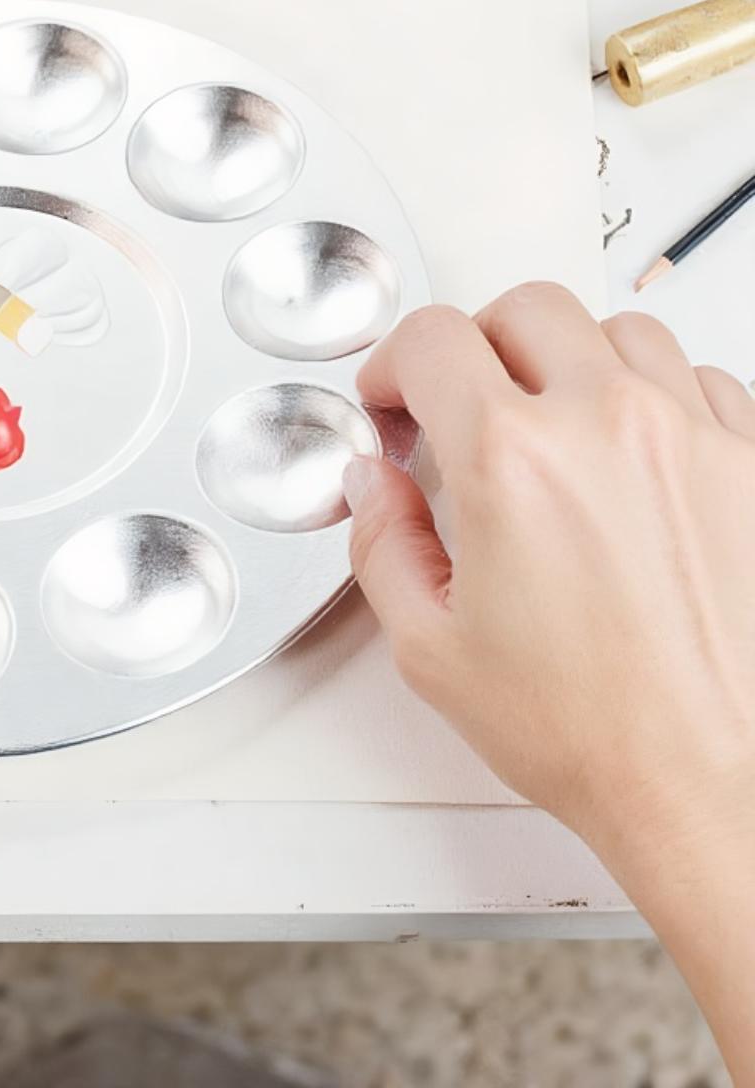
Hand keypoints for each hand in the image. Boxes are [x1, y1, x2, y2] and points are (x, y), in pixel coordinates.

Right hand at [345, 284, 754, 1066]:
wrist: (712, 786)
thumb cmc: (591, 730)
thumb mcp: (429, 647)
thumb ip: (381, 543)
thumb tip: (376, 486)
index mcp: (510, 459)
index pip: (431, 337)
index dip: (393, 363)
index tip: (395, 399)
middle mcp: (605, 426)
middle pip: (524, 308)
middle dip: (474, 346)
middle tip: (460, 401)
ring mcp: (690, 436)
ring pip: (617, 329)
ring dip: (567, 361)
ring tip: (549, 422)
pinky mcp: (750, 462)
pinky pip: (698, 377)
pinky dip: (652, 393)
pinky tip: (627, 448)